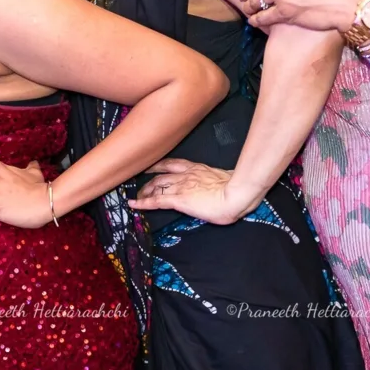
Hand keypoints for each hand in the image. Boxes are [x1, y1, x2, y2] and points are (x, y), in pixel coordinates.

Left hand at [127, 159, 261, 225]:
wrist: (236, 195)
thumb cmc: (236, 189)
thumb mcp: (223, 180)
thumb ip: (214, 182)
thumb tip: (215, 188)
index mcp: (197, 169)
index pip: (173, 164)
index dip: (160, 166)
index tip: (152, 167)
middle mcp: (185, 175)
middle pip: (161, 175)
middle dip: (149, 180)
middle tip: (142, 186)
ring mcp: (181, 186)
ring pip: (156, 186)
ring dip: (145, 191)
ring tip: (137, 197)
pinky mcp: (178, 200)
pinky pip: (156, 201)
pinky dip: (143, 202)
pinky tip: (133, 204)